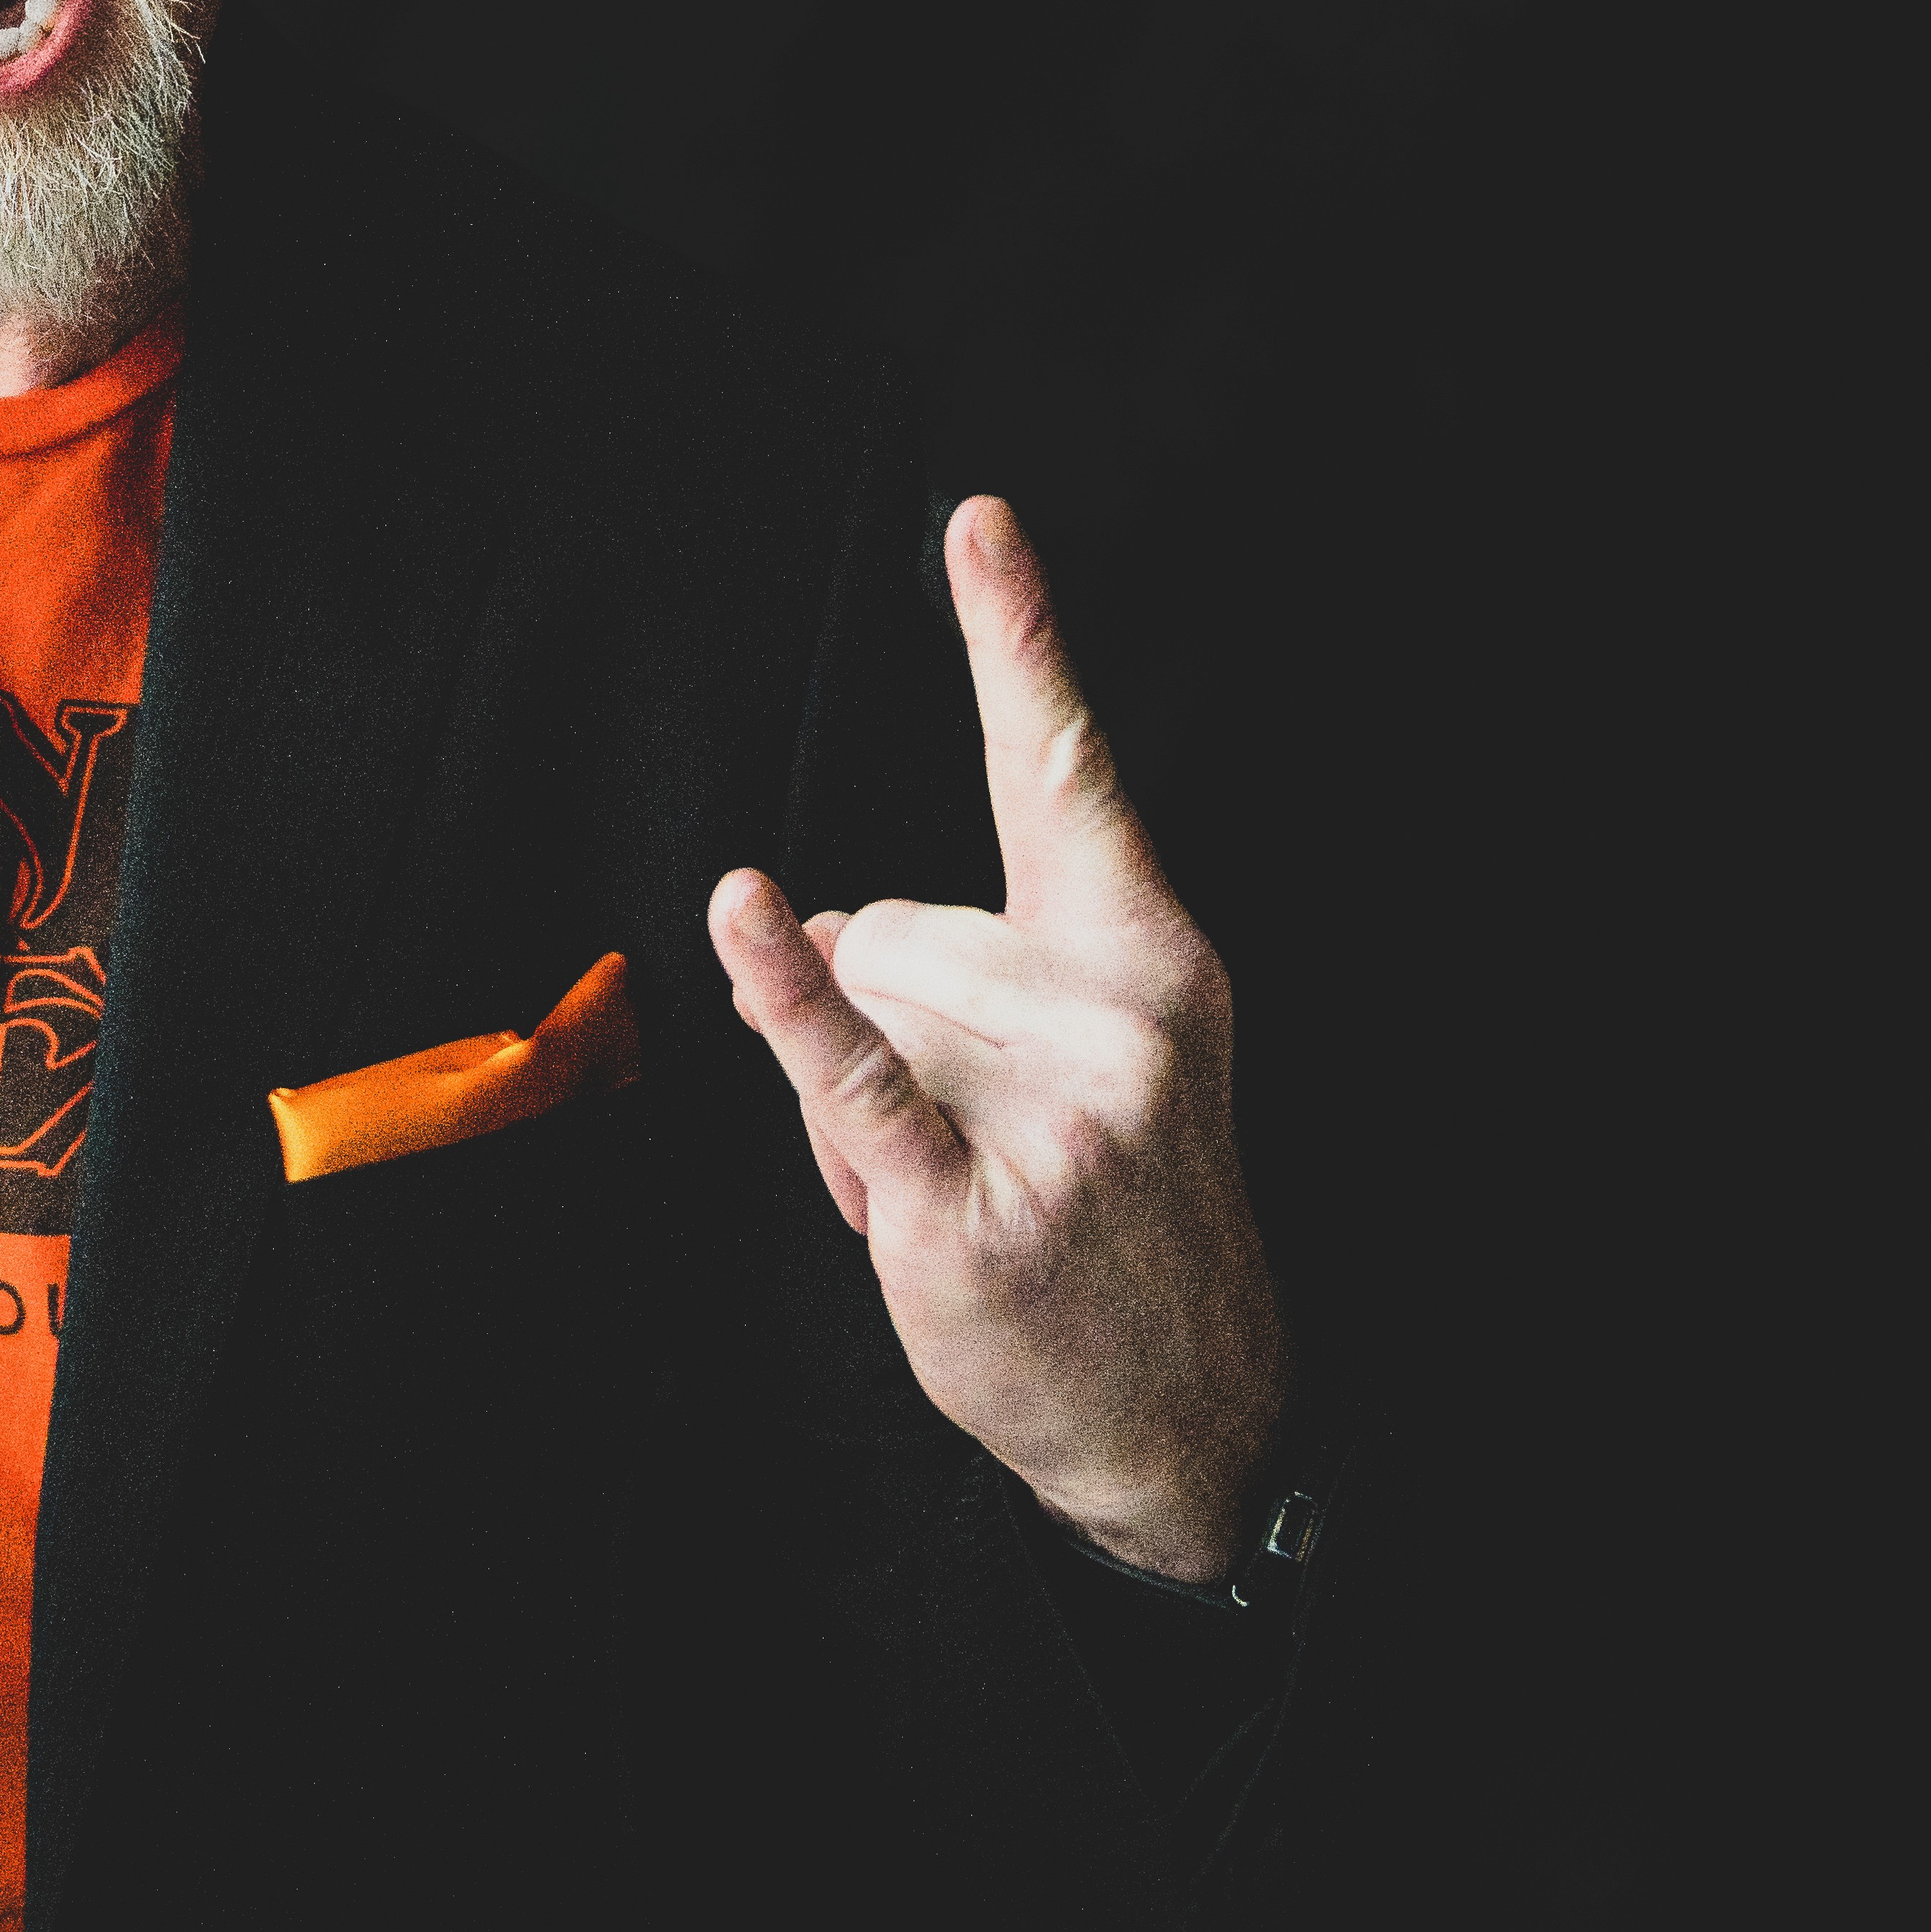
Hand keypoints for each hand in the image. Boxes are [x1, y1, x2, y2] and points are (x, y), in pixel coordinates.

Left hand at [706, 498, 1286, 1580]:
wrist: (1187, 1410)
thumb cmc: (1117, 1219)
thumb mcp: (1083, 1061)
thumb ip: (956, 961)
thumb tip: (811, 918)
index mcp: (1149, 957)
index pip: (1064, 769)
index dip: (1018, 638)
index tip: (975, 522)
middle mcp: (1112, 1012)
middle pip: (894, 924)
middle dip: (900, 1027)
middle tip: (995, 1139)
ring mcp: (1047, 1106)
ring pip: (857, 1009)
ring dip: (868, 1106)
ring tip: (971, 1188)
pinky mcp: (967, 1194)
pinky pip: (847, 1067)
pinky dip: (786, 1002)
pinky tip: (744, 920)